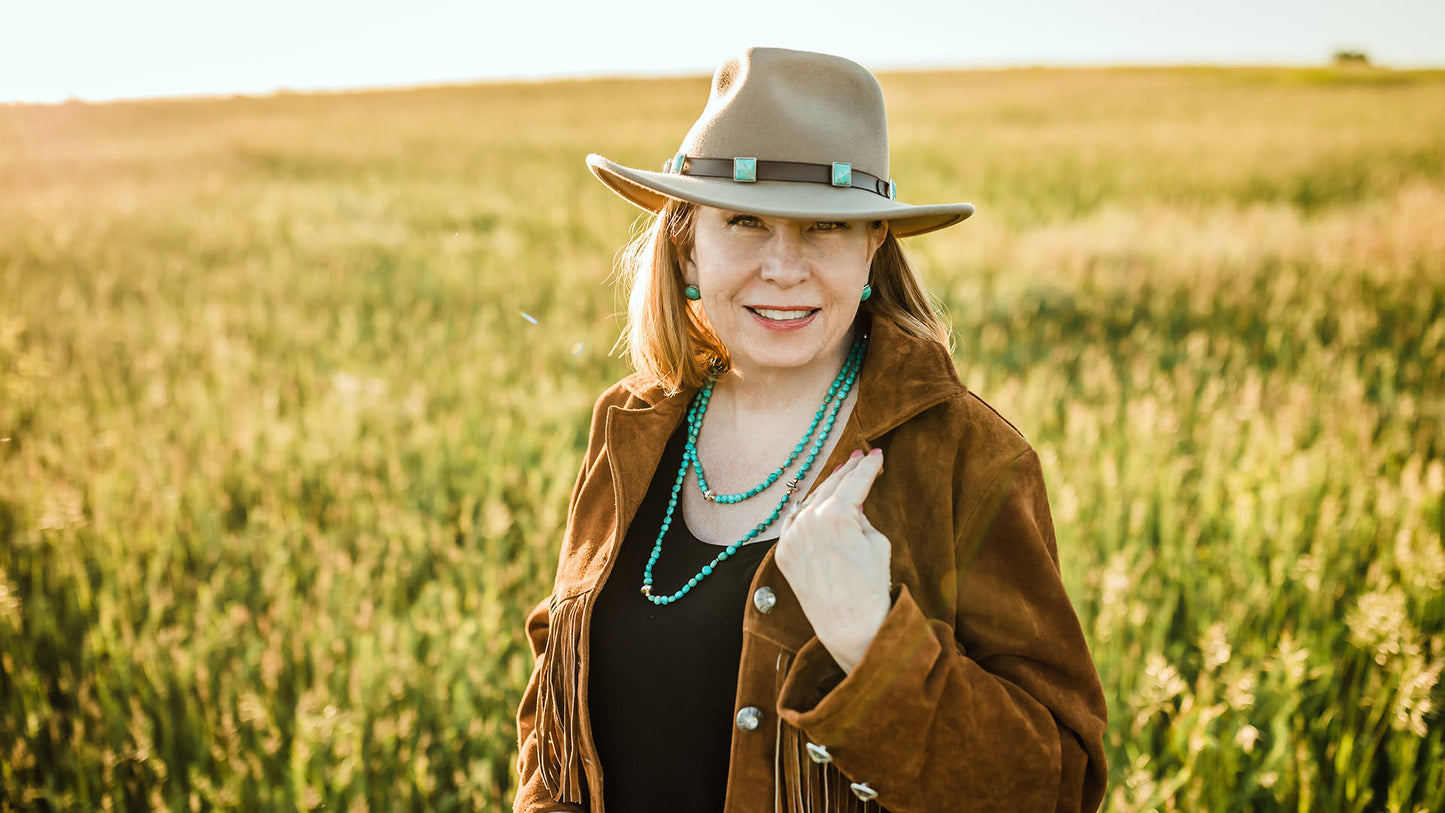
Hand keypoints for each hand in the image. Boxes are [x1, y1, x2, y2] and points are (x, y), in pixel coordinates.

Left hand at [775, 448, 890, 673]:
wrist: (849, 626)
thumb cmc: (871, 587)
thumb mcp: (877, 543)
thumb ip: (861, 516)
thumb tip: (852, 505)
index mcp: (837, 515)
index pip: (855, 482)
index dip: (868, 467)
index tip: (875, 455)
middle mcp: (809, 521)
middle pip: (831, 487)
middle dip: (848, 471)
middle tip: (859, 457)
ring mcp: (792, 537)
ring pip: (810, 502)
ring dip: (826, 489)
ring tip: (840, 475)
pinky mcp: (784, 552)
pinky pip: (795, 523)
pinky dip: (806, 512)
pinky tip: (816, 502)